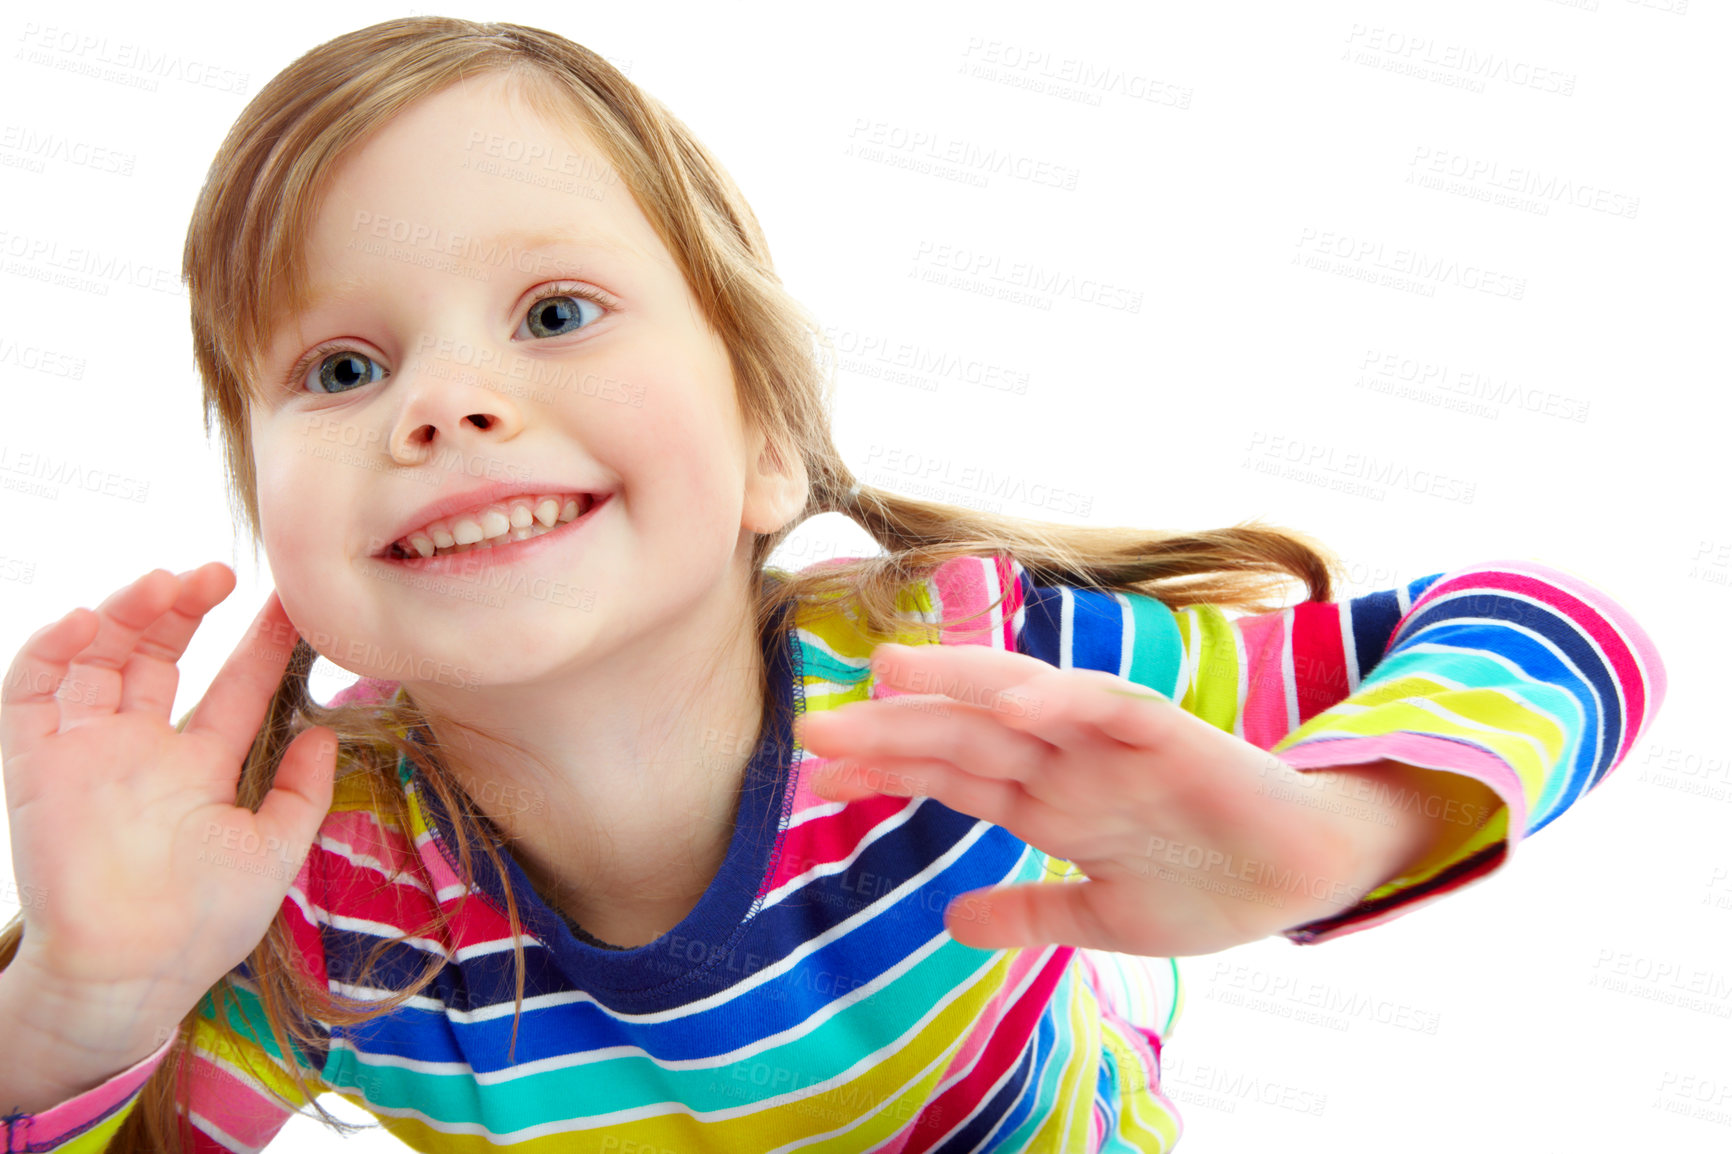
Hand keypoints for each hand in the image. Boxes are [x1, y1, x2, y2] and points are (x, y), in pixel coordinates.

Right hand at [0, 564, 337, 1046]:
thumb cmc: (203, 924)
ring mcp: (88, 750)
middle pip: (161, 655)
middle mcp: (143, 750)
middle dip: (189, 607)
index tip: (291, 602)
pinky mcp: (37, 761)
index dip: (260, 643)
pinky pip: (31, 690)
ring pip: (101, 656)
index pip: (235, 687)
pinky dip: (53, 647)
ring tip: (166, 582)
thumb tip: (328, 731)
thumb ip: (303, 792)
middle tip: (221, 572)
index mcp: (199, 768)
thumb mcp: (275, 851)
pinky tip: (90, 620)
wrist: (129, 973)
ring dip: (130, 610)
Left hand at [794, 643, 1420, 956]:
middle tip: (811, 726)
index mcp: (1048, 801)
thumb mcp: (1101, 917)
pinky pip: (1111, 710)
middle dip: (891, 732)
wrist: (1308, 874)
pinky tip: (1018, 701)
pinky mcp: (1170, 737)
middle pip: (964, 739)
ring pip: (1023, 704)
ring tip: (889, 671)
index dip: (886, 772)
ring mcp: (1112, 745)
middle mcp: (1067, 764)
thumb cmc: (1210, 885)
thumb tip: (952, 921)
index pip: (949, 777)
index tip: (817, 773)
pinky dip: (1067, 701)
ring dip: (958, 686)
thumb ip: (1030, 911)